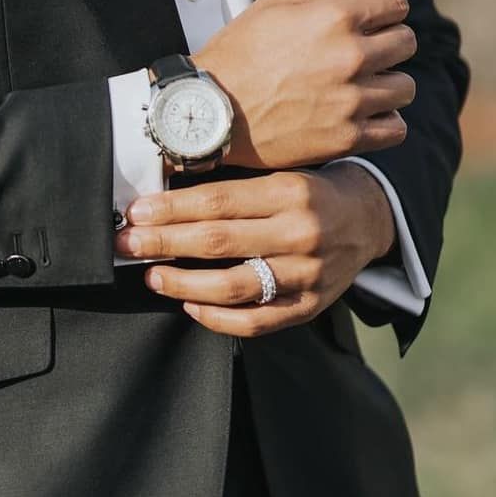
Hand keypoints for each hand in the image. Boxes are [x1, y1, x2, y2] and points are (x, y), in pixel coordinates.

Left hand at [113, 164, 394, 335]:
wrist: (368, 219)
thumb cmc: (308, 192)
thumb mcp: (279, 174)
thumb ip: (234, 188)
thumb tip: (165, 198)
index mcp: (288, 191)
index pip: (218, 201)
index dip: (172, 208)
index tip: (136, 211)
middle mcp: (300, 233)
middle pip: (219, 242)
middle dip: (164, 243)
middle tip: (127, 243)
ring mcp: (307, 274)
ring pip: (234, 286)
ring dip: (183, 283)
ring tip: (152, 277)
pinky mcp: (310, 307)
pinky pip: (256, 322)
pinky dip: (217, 317)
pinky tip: (190, 304)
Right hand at [192, 0, 416, 169]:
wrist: (211, 108)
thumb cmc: (241, 50)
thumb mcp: (277, 1)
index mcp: (335, 16)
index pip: (396, 3)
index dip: (382, 8)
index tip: (367, 20)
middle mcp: (350, 55)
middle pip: (406, 41)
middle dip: (387, 42)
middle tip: (359, 53)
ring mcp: (351, 99)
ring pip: (405, 87)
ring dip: (387, 83)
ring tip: (358, 85)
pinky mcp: (347, 137)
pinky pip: (396, 128)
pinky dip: (384, 121)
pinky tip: (360, 113)